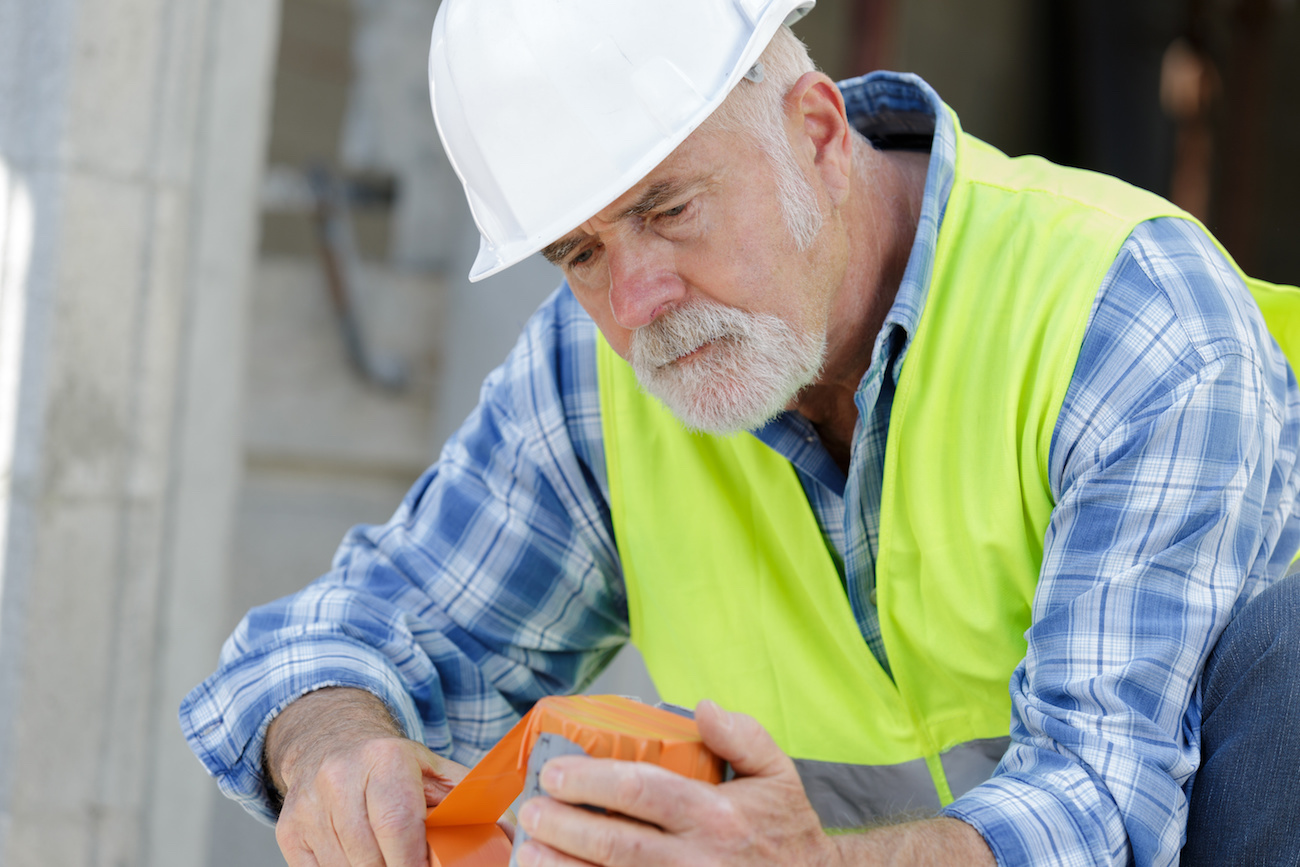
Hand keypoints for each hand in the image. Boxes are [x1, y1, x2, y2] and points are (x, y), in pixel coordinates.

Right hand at [266, 687, 470, 866]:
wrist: (332, 741)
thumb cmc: (391, 765)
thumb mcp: (435, 771)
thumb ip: (469, 802)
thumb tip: (512, 833)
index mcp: (384, 759)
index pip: (398, 825)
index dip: (412, 863)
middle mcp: (340, 778)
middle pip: (370, 857)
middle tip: (410, 866)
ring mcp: (310, 806)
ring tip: (388, 859)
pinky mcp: (290, 830)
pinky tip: (360, 860)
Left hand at [513, 699, 840, 866]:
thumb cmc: (786, 833)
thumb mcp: (778, 774)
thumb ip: (742, 735)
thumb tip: (702, 707)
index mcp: (717, 816)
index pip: (644, 792)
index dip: (592, 781)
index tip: (555, 772)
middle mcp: (698, 860)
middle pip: (618, 845)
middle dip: (565, 827)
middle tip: (530, 811)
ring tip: (528, 853)